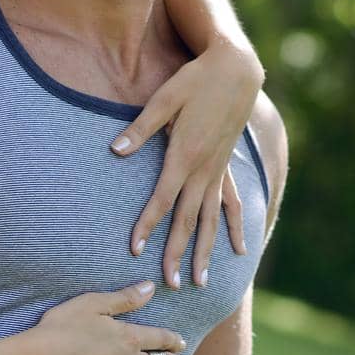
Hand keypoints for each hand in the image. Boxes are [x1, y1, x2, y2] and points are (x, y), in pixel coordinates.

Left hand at [110, 41, 262, 287]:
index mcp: (184, 156)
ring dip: (206, 252)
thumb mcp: (164, 98)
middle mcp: (204, 170)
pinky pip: (232, 204)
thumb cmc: (195, 80)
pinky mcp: (227, 166)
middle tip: (170, 284)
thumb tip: (114, 150)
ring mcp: (218, 171)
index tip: (136, 251)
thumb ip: (140, 128)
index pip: (161, 200)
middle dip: (176, 253)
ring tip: (202, 282)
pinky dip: (234, 228)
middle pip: (187, 220)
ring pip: (211, 221)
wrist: (237, 70)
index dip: (147, 226)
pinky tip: (240, 251)